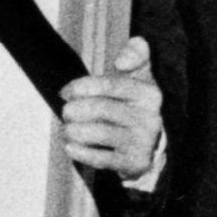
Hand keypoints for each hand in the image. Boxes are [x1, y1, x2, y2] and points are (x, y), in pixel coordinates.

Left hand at [59, 36, 164, 178]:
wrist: (151, 143)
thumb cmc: (134, 103)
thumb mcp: (141, 75)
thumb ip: (136, 53)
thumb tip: (122, 60)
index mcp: (149, 93)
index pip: (112, 85)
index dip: (83, 87)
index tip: (65, 92)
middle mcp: (150, 117)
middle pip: (103, 109)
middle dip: (76, 110)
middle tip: (65, 112)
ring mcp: (143, 142)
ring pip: (101, 133)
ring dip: (76, 131)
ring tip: (67, 129)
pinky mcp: (135, 163)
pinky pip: (102, 158)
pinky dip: (82, 153)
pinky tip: (70, 147)